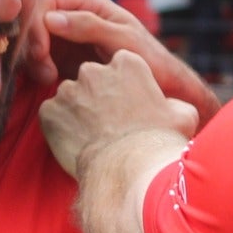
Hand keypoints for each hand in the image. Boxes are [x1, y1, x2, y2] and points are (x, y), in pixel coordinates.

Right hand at [25, 0, 219, 121]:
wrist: (162, 87)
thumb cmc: (151, 60)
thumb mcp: (124, 41)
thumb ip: (90, 27)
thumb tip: (51, 18)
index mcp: (87, 0)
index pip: (45, 0)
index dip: (36, 25)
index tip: (42, 53)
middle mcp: (72, 12)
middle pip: (32, 18)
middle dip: (32, 44)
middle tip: (45, 73)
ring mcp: (65, 33)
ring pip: (31, 38)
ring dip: (33, 58)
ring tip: (50, 79)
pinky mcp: (61, 54)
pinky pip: (38, 55)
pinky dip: (37, 68)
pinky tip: (50, 81)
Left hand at [40, 49, 198, 178]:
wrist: (128, 169)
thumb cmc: (158, 142)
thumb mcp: (183, 116)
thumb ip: (175, 102)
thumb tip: (174, 106)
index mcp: (127, 63)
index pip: (121, 66)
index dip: (125, 87)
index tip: (129, 106)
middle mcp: (93, 70)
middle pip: (92, 78)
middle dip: (98, 96)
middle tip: (109, 124)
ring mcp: (68, 90)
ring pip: (70, 97)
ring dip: (78, 113)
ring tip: (93, 137)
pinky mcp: (49, 112)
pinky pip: (51, 116)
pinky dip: (60, 128)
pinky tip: (76, 144)